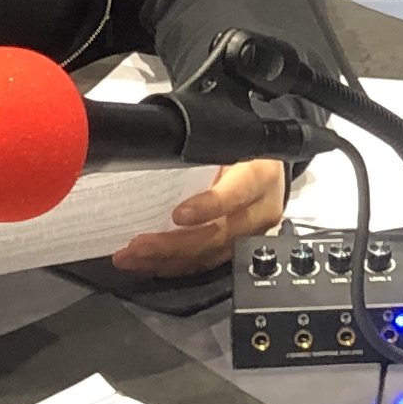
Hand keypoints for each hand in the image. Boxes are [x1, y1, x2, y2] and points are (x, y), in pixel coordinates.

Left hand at [111, 158, 286, 278]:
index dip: (209, 207)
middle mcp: (259, 209)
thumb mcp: (228, 138)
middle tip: (138, 245)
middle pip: (218, 235)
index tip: (178, 216)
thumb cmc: (245, 148)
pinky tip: (149, 264)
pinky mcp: (239, 248)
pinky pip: (206, 262)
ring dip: (166, 260)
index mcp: (260, 175)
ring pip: (209, 255)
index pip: (236, 194)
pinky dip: (175, 265)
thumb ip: (199, 148)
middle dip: (173, 245)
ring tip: (133, 257)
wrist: (270, 164)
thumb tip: (157, 148)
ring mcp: (251, 234)